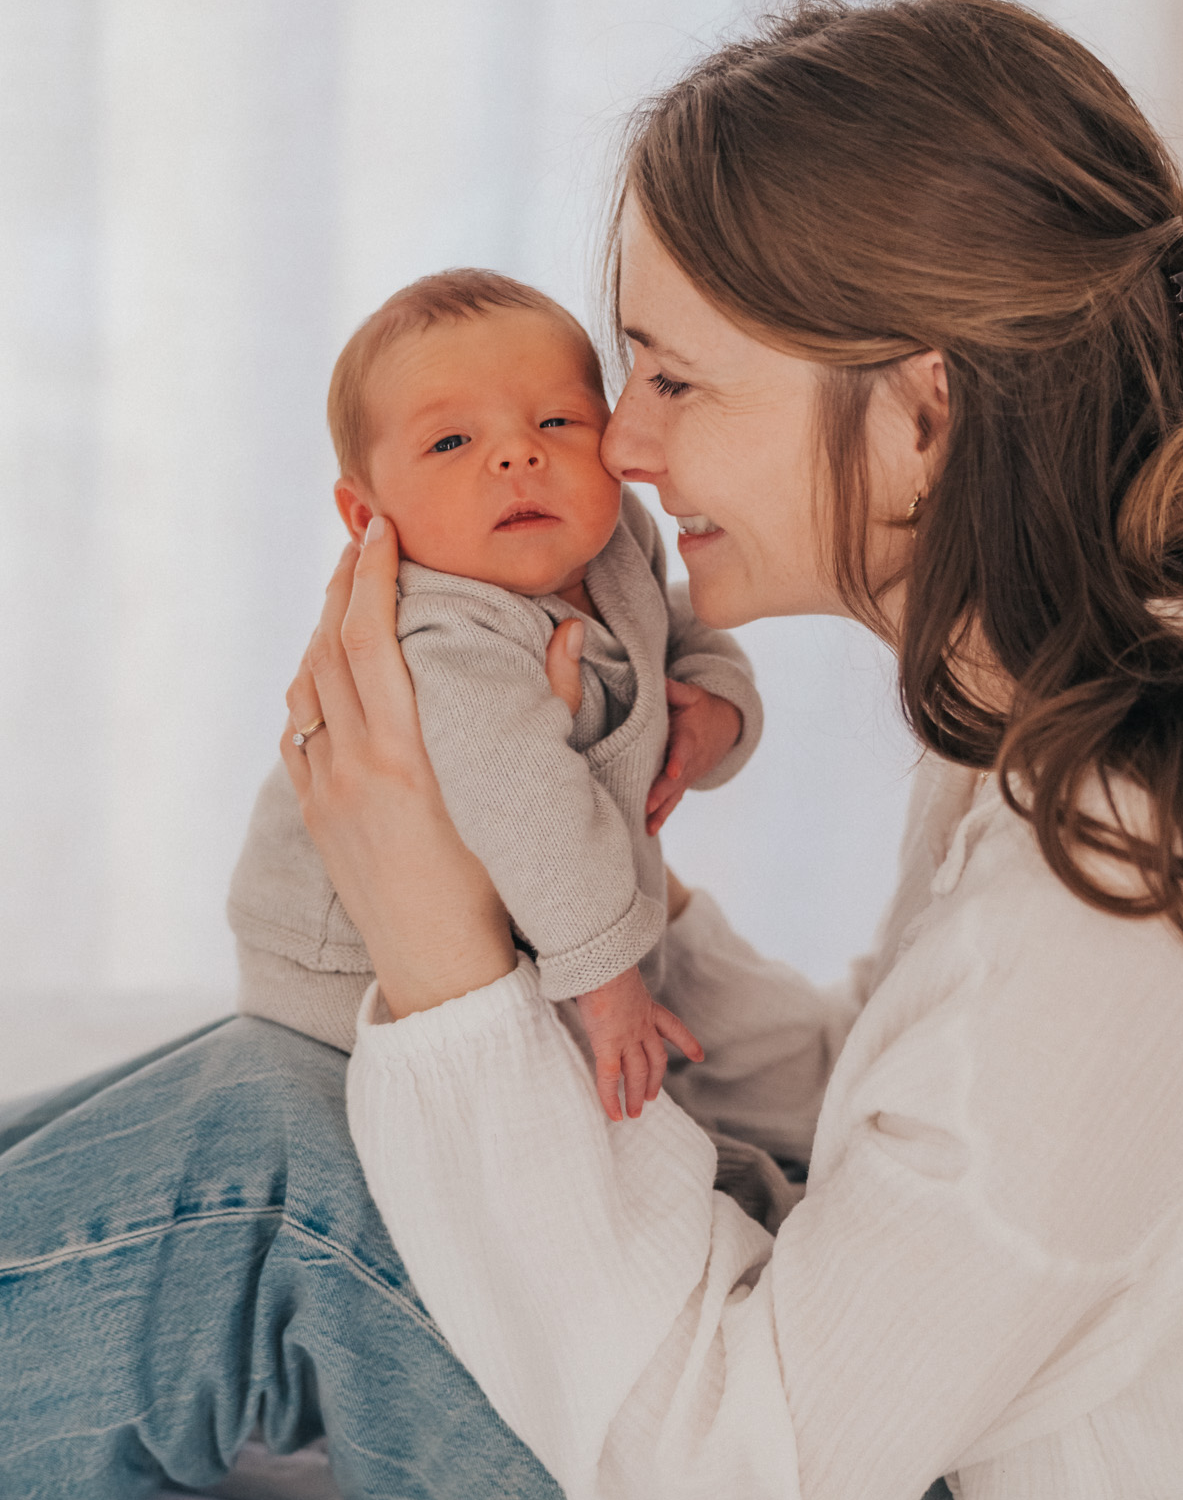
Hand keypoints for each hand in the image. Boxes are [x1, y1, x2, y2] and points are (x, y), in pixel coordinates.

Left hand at [281, 520, 514, 1017]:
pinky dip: (311, 683)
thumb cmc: (498, 887)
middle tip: (364, 536)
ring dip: (324, 628)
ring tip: (349, 588)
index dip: (371, 576)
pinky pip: (298, 729)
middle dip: (344, 584)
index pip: (371, 640)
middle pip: (331, 649)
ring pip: (307, 685)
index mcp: (404, 759)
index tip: (381, 530)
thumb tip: (567, 632)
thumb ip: (552, 707)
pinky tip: (330, 664)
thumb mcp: (526, 794)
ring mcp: (324, 792)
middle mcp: (352, 769)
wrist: (442, 969)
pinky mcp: (313, 814)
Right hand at [575, 966, 702, 1121]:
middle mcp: (641, 1025)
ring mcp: (626, 1037)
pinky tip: (614, 1114)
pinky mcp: (608, 1046)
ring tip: (635, 1113)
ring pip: (637, 1074)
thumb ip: (615, 982)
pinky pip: (610, 1079)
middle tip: (652, 1097)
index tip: (699, 1056)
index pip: (673, 1027)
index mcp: (646, 1007)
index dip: (687, 1043)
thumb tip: (597, 976)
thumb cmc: (603, 963)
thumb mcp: (617, 973)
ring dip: (637, 1095)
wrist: (601, 963)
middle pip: (655, 1059)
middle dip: (655, 1080)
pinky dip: (611, 1099)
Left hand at [645, 681, 742, 835]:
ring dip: (661, 811)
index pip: (684, 750)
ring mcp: (687, 776)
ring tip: (647, 827)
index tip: (673, 771)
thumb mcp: (691, 695)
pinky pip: (672, 801)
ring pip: (674, 795)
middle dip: (662, 793)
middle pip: (675, 780)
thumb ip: (674, 690)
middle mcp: (690, 761)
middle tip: (648, 805)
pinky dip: (662, 815)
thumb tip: (657, 680)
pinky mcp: (682, 784)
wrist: (725, 727)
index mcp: (690, 737)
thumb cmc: (702, 708)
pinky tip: (648, 830)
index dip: (678, 761)